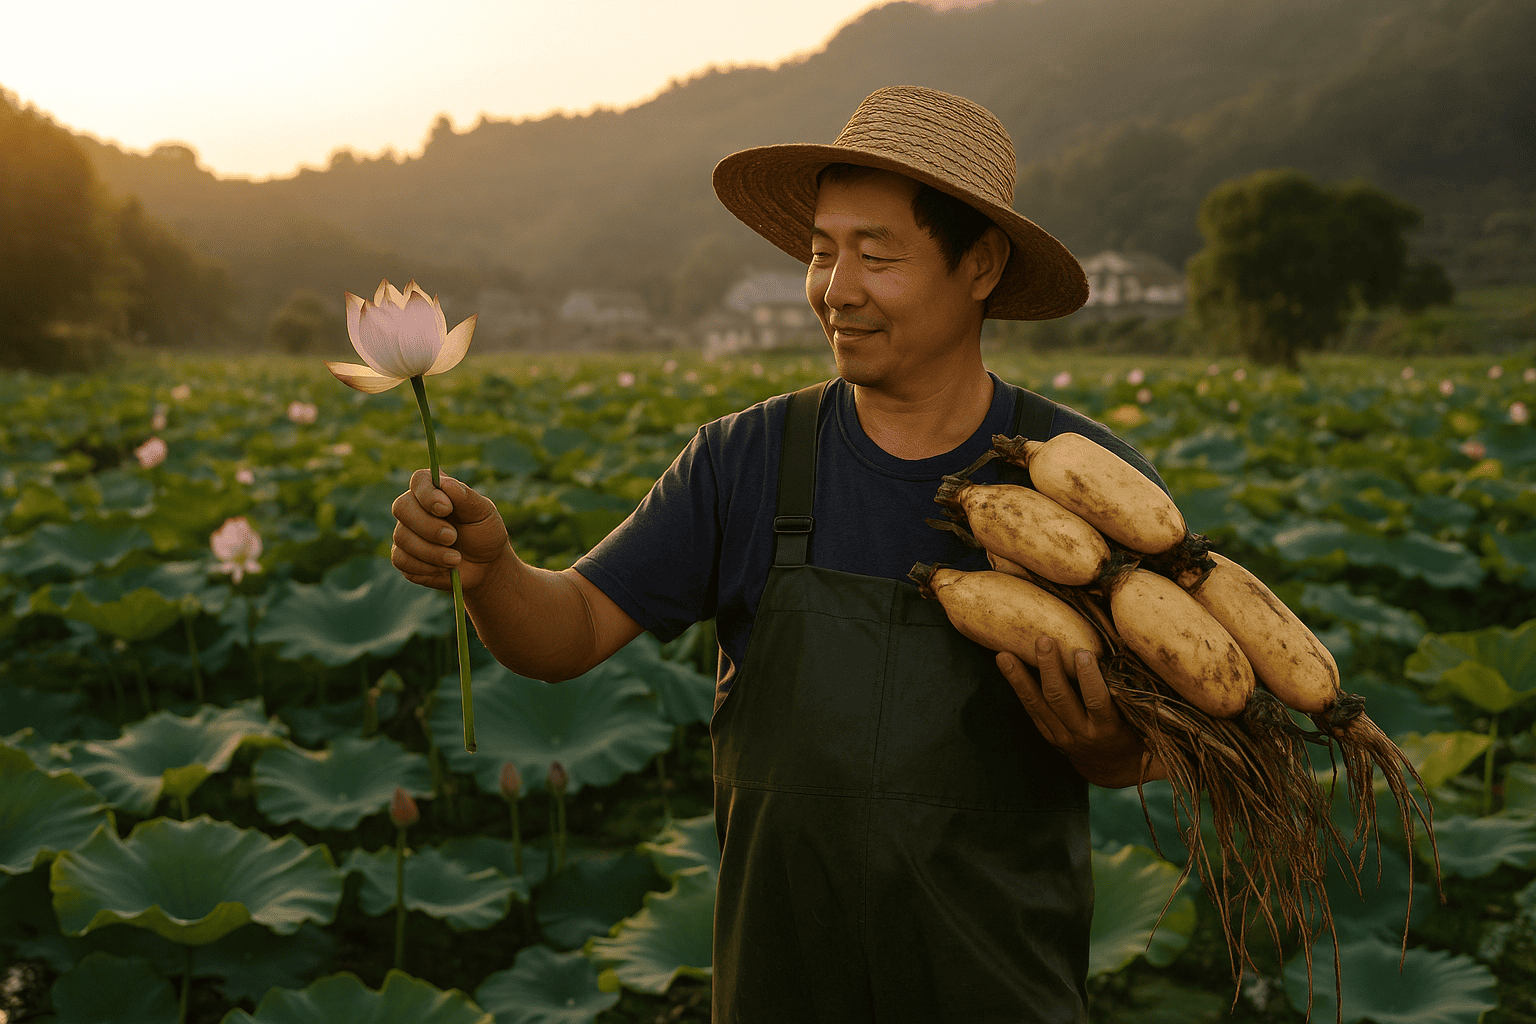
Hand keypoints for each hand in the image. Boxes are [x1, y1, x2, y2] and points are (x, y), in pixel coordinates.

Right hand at [390, 470, 510, 592]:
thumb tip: (446, 484)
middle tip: (452, 538)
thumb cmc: (484, 534)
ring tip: (455, 559)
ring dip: (431, 551)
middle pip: (402, 507)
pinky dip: (425, 567)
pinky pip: (401, 560)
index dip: (427, 494)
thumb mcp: (484, 514)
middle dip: (428, 527)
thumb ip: (467, 498)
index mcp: (435, 490)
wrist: (484, 567)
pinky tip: (443, 568)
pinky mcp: (402, 556)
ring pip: (401, 536)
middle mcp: (415, 507)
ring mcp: (405, 531)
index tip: (446, 509)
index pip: (419, 480)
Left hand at [996, 637, 1163, 787]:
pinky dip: (1017, 686)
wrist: (1114, 770)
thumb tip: (1167, 665)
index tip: (1085, 653)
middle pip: (1061, 699)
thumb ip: (1151, 701)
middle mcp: (1082, 734)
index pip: (1099, 703)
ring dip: (1021, 677)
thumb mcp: (1150, 724)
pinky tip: (1004, 662)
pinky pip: (1030, 709)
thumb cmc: (1140, 737)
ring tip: (1005, 652)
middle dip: (1051, 669)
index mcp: (1110, 731)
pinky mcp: (1048, 733)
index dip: (1090, 680)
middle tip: (1044, 639)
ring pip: (1038, 705)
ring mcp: (1061, 736)